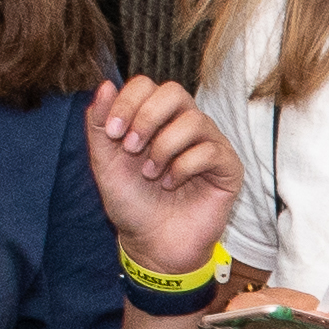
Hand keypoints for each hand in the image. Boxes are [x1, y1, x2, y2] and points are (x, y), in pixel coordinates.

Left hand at [86, 78, 240, 285]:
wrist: (151, 244)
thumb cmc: (132, 203)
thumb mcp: (105, 163)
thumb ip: (100, 125)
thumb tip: (106, 84)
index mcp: (157, 119)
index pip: (147, 85)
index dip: (128, 102)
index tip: (112, 133)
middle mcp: (185, 125)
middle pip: (173, 91)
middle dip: (146, 117)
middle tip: (131, 148)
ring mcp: (209, 143)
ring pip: (193, 120)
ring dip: (163, 147)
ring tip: (151, 174)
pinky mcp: (228, 167)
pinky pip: (210, 151)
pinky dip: (183, 168)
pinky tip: (171, 185)